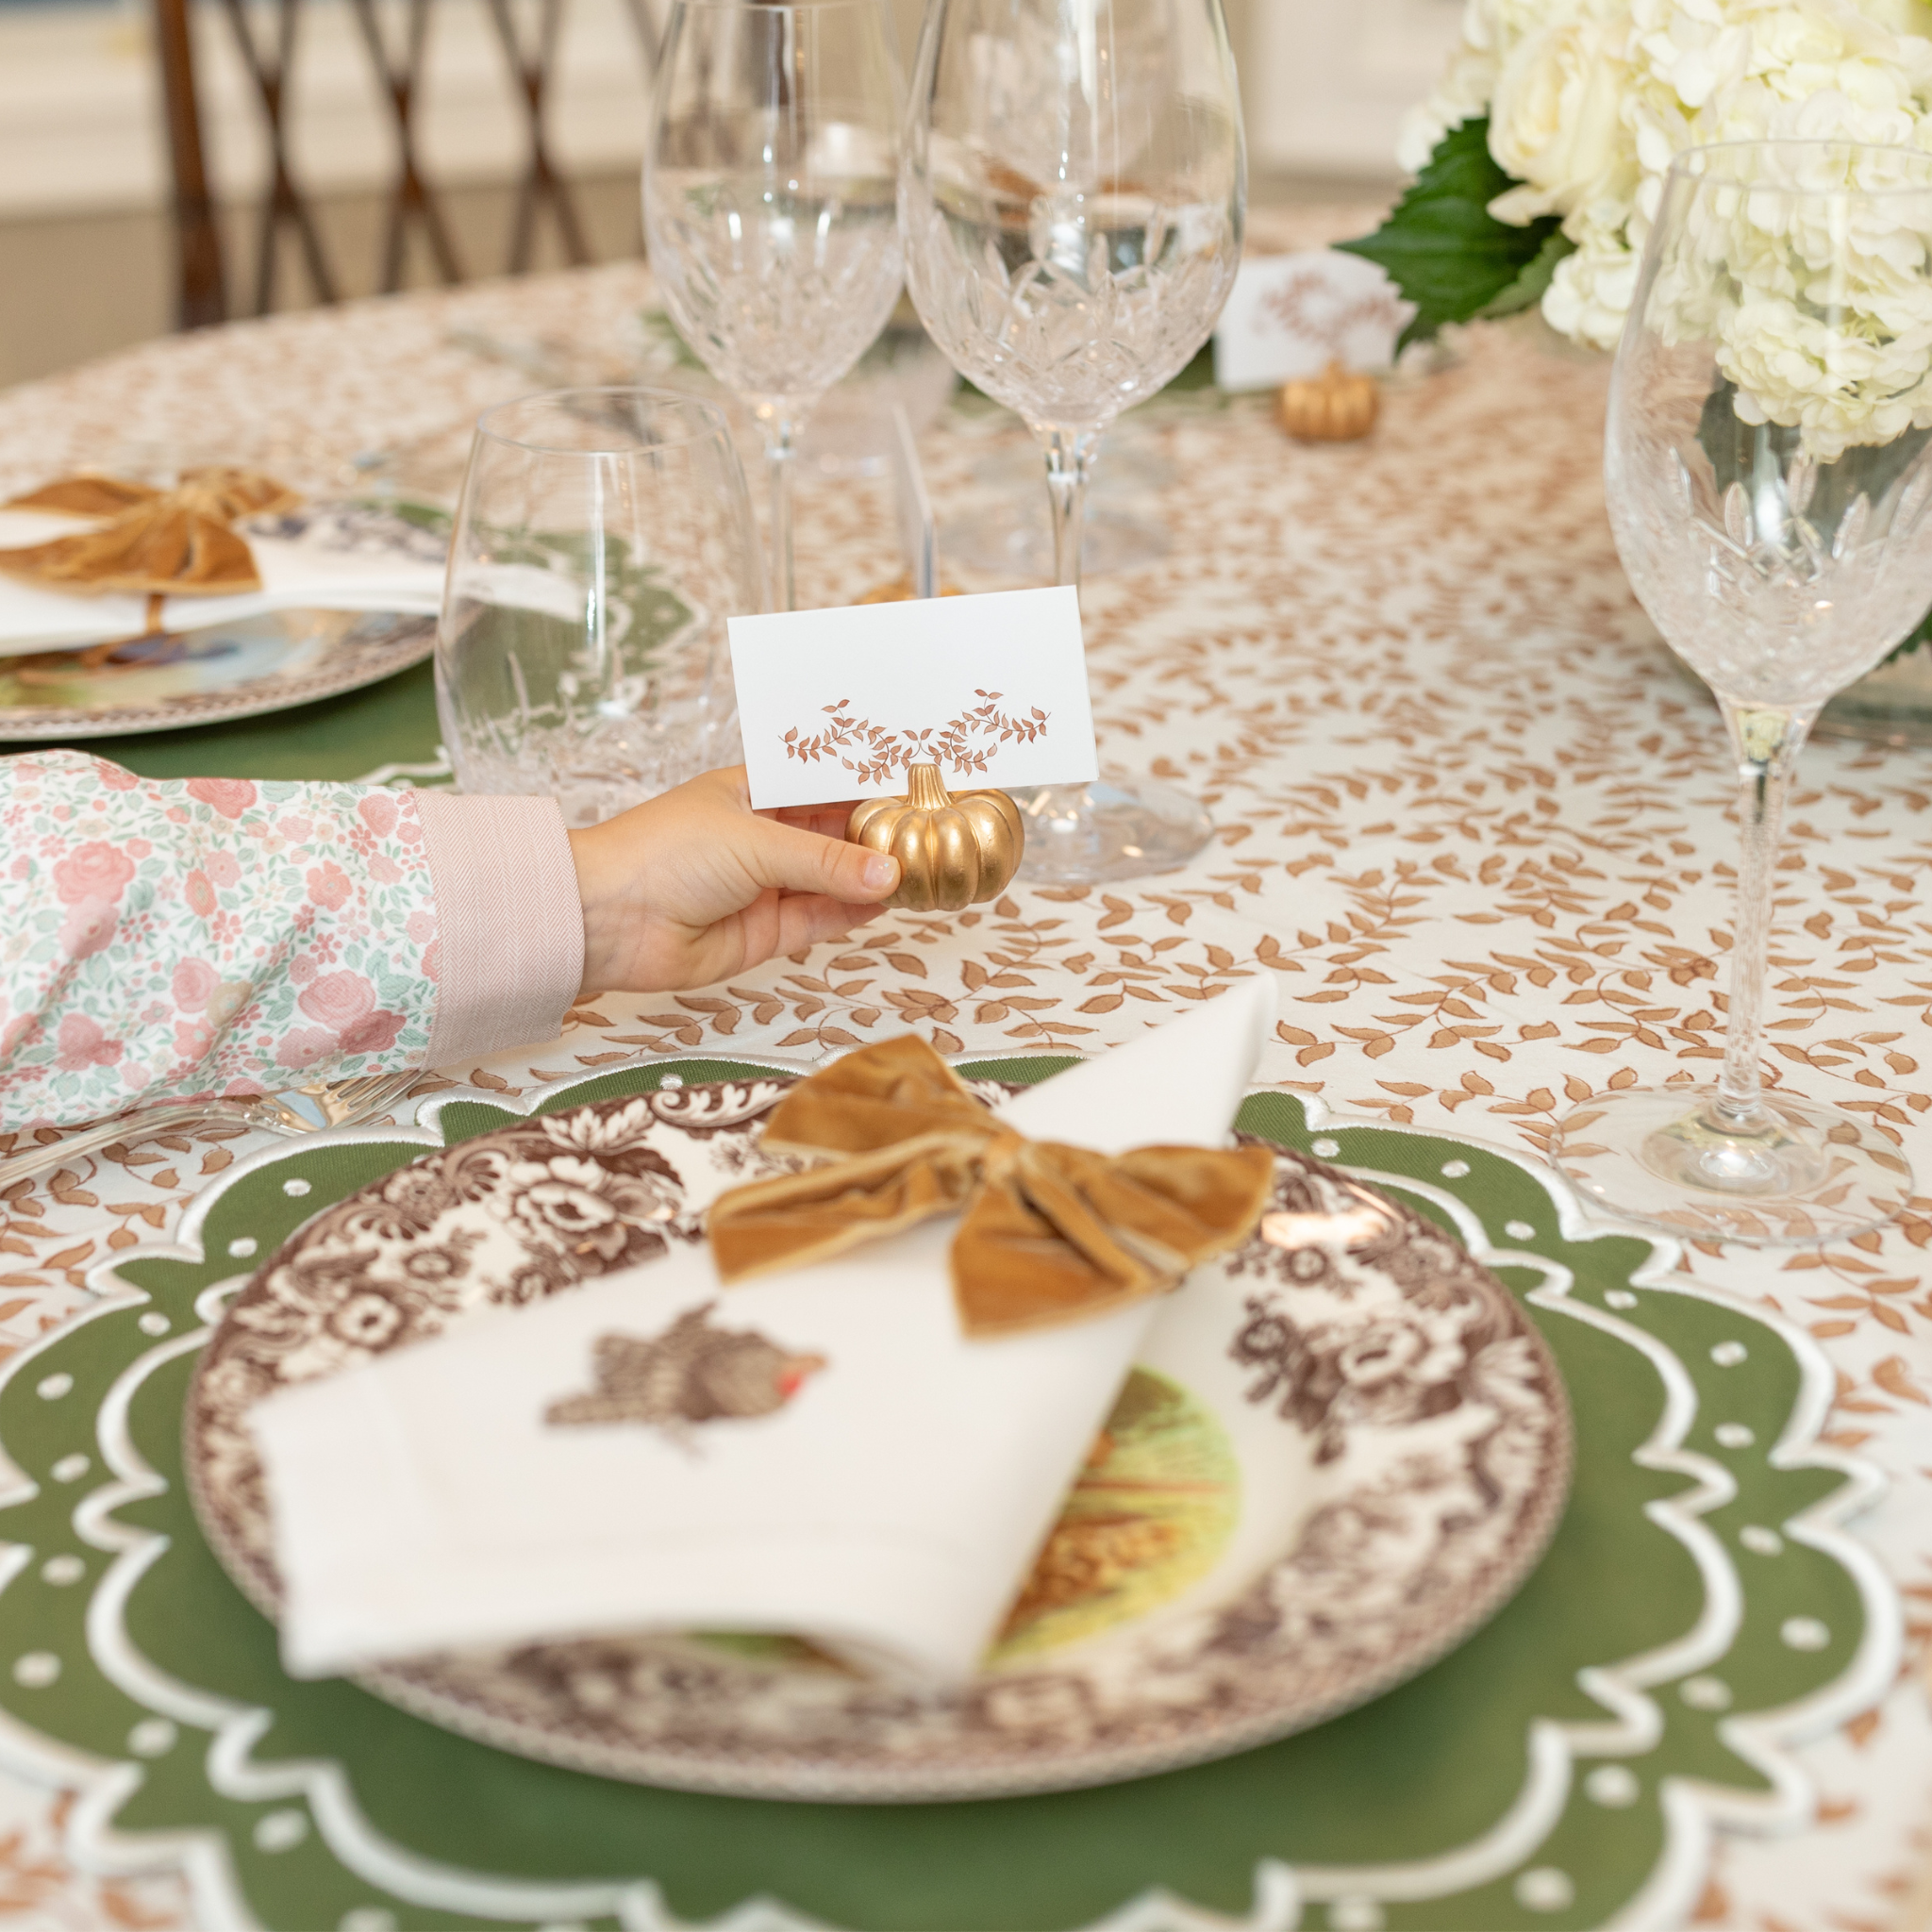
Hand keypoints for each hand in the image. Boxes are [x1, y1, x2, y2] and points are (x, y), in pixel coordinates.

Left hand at [566, 766, 899, 998]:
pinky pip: (824, 920)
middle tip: (935, 830)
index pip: (825, 785)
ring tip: (925, 867)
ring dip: (876, 877)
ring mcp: (769, 886)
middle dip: (882, 836)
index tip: (917, 785)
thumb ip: (825, 862)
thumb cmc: (663, 855)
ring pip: (837, 880)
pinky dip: (857, 913)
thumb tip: (888, 874)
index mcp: (756, 793)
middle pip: (838, 836)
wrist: (608, 920)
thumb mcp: (754, 843)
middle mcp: (766, 838)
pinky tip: (890, 899)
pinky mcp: (769, 932)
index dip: (869, 787)